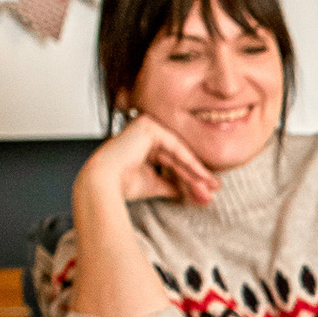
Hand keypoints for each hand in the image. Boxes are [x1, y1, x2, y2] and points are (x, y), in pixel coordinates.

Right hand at [75, 109, 217, 212]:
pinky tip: (202, 175)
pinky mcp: (150, 126)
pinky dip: (189, 162)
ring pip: (179, 152)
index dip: (191, 175)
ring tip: (211, 186)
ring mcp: (147, 125)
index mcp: (144, 142)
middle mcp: (146, 130)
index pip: (173, 159)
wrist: (103, 182)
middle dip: (197, 174)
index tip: (207, 189)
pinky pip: (176, 147)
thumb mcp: (155, 183)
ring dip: (196, 171)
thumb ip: (172, 184)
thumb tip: (191, 191)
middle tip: (214, 188)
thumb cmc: (122, 183)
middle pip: (179, 156)